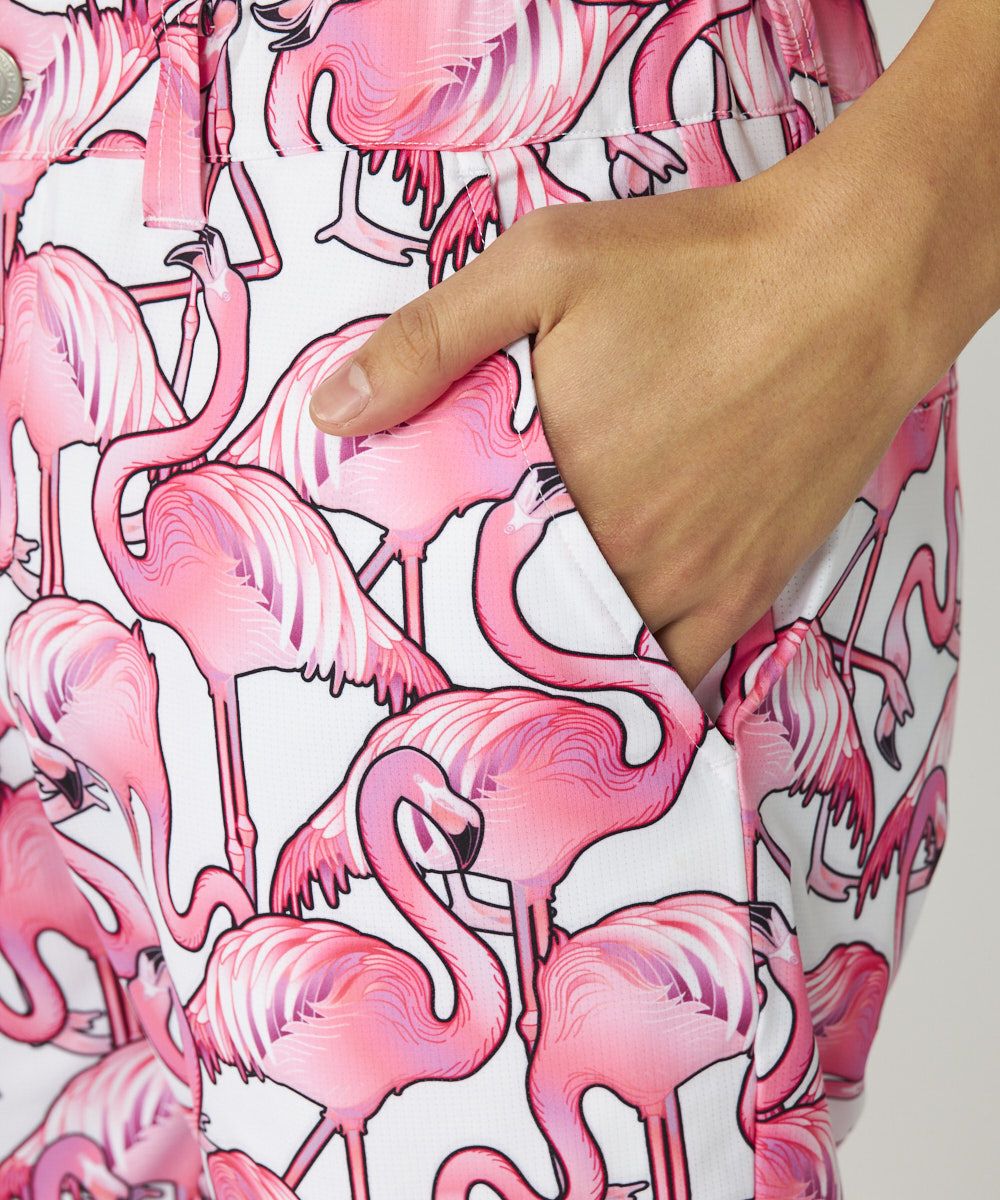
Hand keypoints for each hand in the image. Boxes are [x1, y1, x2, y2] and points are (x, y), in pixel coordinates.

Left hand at [306, 151, 954, 693]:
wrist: (849, 284)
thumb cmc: (697, 269)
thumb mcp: (544, 266)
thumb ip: (431, 340)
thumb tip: (331, 412)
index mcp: (557, 487)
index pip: (461, 581)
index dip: (424, 605)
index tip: (395, 621)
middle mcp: (620, 553)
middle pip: (526, 631)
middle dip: (483, 639)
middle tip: (445, 651)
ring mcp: (689, 581)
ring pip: (599, 660)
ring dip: (557, 664)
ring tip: (518, 667)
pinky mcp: (747, 585)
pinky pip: (680, 666)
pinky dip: (639, 674)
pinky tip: (609, 671)